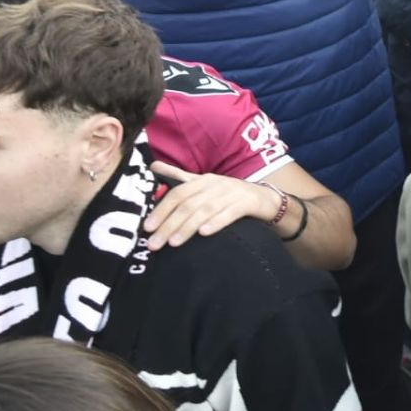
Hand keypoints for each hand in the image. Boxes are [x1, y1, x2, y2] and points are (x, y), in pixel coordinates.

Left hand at [145, 162, 280, 248]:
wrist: (264, 198)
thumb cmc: (228, 194)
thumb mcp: (204, 184)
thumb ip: (178, 177)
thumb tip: (152, 166)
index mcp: (203, 180)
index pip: (178, 193)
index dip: (161, 209)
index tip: (147, 227)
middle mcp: (215, 185)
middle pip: (188, 204)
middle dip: (169, 224)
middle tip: (154, 243)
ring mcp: (232, 193)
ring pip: (205, 210)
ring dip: (188, 227)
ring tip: (173, 243)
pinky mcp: (247, 204)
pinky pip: (230, 213)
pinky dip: (216, 222)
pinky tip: (205, 233)